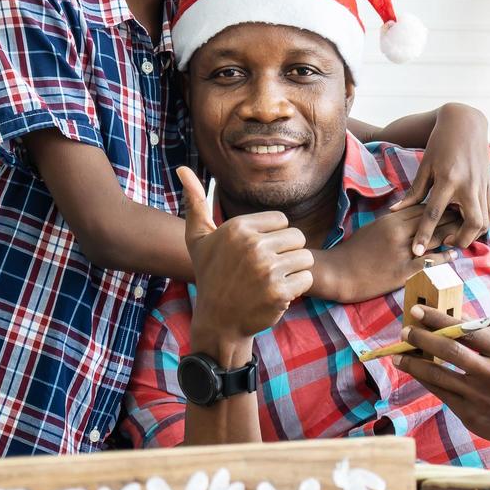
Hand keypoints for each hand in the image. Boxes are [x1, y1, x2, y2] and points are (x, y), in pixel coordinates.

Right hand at [177, 167, 312, 343]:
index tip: (256, 253)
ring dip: (294, 270)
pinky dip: (297, 287)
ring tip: (273, 280)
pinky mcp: (280, 291)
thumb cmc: (210, 276)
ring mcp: (267, 269)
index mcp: (238, 228)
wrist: (218, 320)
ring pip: (305, 257)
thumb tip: (182, 168)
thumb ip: (195, 203)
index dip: (273, 237)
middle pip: (297, 237)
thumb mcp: (198, 239)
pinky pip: (307, 278)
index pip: (282, 220)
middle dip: (287, 253)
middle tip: (268, 269)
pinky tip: (277, 294)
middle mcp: (252, 246)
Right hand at [314, 204, 459, 302]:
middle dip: (451, 216)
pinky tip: (455, 255)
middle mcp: (398, 232)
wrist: (339, 272)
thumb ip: (393, 221)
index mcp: (391, 220)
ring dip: (452, 235)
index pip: (422, 207)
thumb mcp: (373, 228)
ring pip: (433, 239)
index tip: (454, 203)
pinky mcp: (402, 271)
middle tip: (467, 214)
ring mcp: (401, 252)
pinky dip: (444, 257)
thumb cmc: (354, 251)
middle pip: (432, 220)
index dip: (440, 205)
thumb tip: (408, 216)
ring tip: (465, 232)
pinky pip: (429, 261)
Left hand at [390, 104, 489, 255]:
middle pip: (470, 224)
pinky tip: (468, 225)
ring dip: (472, 234)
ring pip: (485, 222)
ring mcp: (482, 186)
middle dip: (459, 240)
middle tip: (444, 241)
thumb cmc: (440, 143)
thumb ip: (414, 192)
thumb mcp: (425, 166)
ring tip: (456, 234)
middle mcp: (468, 185)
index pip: (434, 214)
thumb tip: (395, 211)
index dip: (424, 235)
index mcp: (448, 179)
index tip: (418, 252)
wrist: (465, 123)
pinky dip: (482, 224)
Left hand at [395, 304, 489, 449]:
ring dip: (415, 363)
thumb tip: (451, 314)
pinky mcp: (473, 417)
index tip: (417, 311)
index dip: (438, 319)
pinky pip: (441, 394)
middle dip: (422, 339)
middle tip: (404, 330)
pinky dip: (426, 381)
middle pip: (451, 352)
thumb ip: (484, 330)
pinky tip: (416, 371)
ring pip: (440, 376)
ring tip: (399, 354)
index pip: (467, 330)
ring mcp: (483, 399)